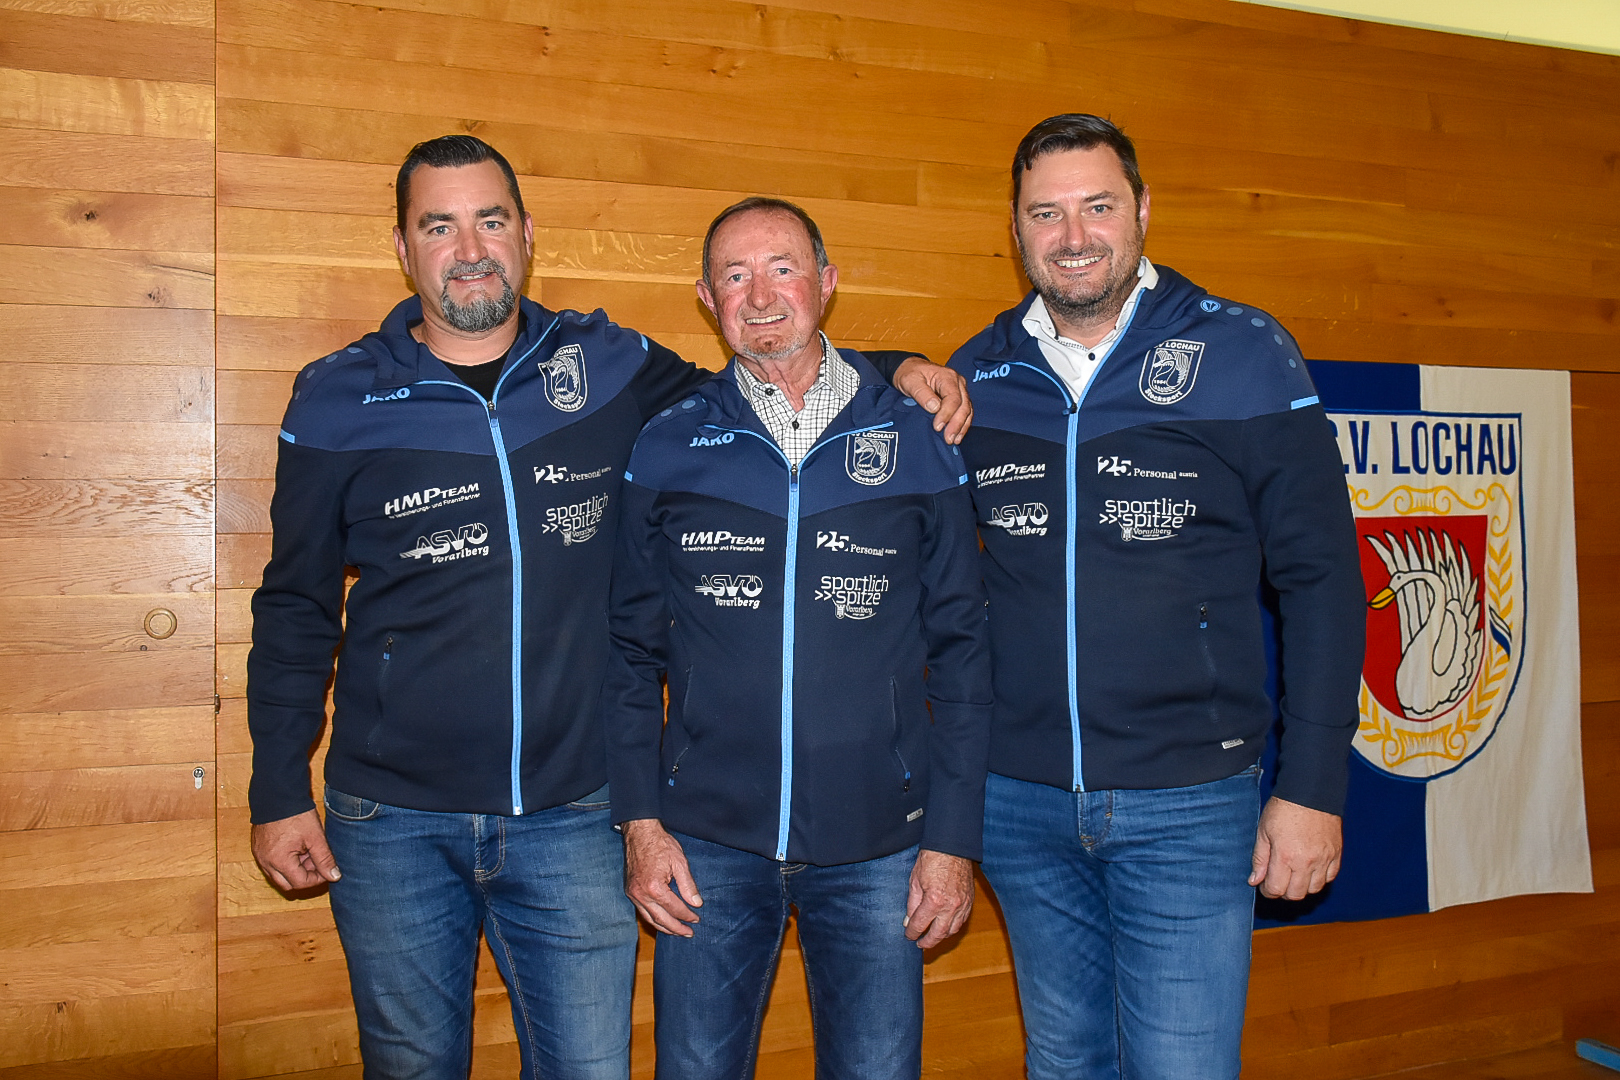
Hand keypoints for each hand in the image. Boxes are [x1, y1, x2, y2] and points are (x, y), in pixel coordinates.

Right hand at [251, 809, 340, 891]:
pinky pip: (271, 865)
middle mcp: (265, 862)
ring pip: (279, 875)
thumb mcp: (315, 837)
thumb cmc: (296, 814)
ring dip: (295, 870)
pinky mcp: (258, 849)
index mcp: (279, 861)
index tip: (327, 868)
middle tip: (317, 861)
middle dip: (305, 876)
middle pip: (288, 884)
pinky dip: (285, 862)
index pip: (301, 882)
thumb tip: (334, 876)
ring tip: (307, 851)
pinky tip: (296, 848)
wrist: (277, 794)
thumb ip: (325, 859)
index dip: (317, 878)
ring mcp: (260, 856)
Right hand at [622, 819, 702, 935]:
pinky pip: (642, 911)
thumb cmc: (660, 844)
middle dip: (676, 928)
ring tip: (677, 932)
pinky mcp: (629, 891)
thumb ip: (688, 885)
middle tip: (689, 933)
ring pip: (649, 918)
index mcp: (654, 887)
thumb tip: (696, 904)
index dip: (687, 915)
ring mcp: (632, 894)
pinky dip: (653, 919)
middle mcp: (641, 894)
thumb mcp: (679, 862)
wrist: (639, 832)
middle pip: (661, 919)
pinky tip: (662, 921)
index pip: (674, 908)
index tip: (697, 919)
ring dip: (664, 927)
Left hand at [894, 357, 972, 444]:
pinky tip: (956, 435)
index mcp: (947, 376)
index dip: (947, 414)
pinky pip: (964, 413)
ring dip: (961, 427)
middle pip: (964, 406)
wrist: (910, 369)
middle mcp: (957, 383)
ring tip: (953, 440)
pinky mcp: (957, 399)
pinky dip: (961, 425)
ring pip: (966, 411)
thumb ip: (922, 393)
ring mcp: (959, 391)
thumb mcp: (911, 381)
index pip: (953, 398)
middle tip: (948, 438)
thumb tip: (934, 408)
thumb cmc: (910, 373)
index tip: (938, 427)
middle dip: (956, 424)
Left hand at [904, 849, 974, 948]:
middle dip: (927, 942)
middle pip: (938, 933)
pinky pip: (962, 921)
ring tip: (932, 937)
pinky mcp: (970, 901)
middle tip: (920, 944)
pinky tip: (945, 927)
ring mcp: (962, 905)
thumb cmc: (931, 860)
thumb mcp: (915, 881)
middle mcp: (950, 906)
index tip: (908, 935)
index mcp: (934, 901)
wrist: (952, 847)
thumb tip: (908, 921)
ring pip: (952, 930)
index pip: (920, 925)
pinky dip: (953, 927)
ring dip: (941, 936)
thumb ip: (912, 904)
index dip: (912, 932)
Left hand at [1249, 796, 1341, 899]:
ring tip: (1294, 875)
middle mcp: (1307, 861)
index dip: (1267, 891)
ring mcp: (1324, 859)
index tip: (1264, 885)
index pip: (1276, 889)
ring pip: (1314, 889)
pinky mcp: (1336, 853)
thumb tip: (1255, 881)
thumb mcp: (1263, 831)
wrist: (1311, 792)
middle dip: (1283, 892)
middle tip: (1278, 881)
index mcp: (1285, 856)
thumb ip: (1260, 859)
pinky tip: (1310, 869)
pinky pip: (1330, 877)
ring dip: (1302, 887)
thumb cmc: (1284, 809)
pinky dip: (1320, 878)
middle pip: (1296, 894)